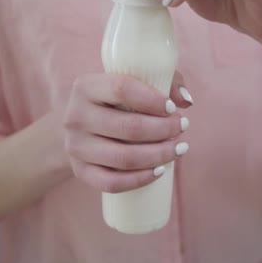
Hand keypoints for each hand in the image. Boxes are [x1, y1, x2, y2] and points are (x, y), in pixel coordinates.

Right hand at [64, 71, 191, 192]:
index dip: (153, 100)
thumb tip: (185, 102)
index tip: (172, 108)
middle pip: (129, 128)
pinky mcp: (81, 171)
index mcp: (86, 87)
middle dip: (164, 130)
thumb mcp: (136, 79)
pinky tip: (160, 170)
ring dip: (159, 155)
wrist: (83, 123)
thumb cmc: (117, 99)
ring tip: (179, 148)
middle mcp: (75, 116)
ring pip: (124, 158)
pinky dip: (140, 179)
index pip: (122, 89)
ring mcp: (76, 147)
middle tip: (182, 127)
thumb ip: (166, 80)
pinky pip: (112, 183)